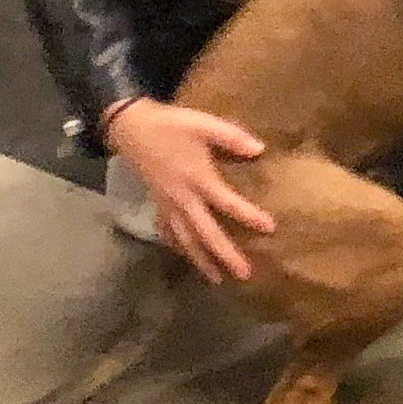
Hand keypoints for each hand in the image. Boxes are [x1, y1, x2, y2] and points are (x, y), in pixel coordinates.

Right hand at [103, 97, 272, 283]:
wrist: (132, 128)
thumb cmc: (171, 125)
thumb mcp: (204, 124)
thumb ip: (232, 137)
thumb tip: (260, 150)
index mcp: (198, 179)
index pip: (228, 203)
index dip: (249, 216)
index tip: (270, 228)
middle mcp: (183, 199)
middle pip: (205, 233)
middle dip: (224, 255)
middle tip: (244, 275)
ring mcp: (168, 205)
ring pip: (185, 240)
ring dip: (201, 260)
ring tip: (217, 279)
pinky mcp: (157, 205)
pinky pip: (168, 233)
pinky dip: (177, 247)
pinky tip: (185, 256)